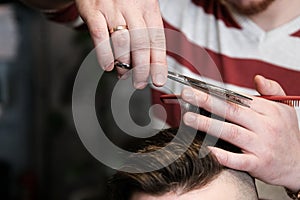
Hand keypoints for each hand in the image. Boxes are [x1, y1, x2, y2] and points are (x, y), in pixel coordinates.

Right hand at [74, 0, 167, 87]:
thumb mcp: (141, 7)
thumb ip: (146, 31)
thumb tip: (150, 61)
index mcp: (148, 7)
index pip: (157, 39)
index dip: (159, 63)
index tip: (159, 79)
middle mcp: (132, 7)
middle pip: (141, 44)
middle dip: (141, 69)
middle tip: (139, 83)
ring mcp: (112, 9)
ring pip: (122, 43)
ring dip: (123, 64)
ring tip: (123, 75)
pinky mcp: (93, 10)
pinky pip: (99, 35)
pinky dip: (104, 54)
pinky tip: (107, 65)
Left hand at [181, 75, 299, 190]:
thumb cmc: (288, 135)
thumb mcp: (285, 108)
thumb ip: (271, 90)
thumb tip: (257, 78)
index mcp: (268, 111)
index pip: (238, 99)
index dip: (216, 93)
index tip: (197, 89)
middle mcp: (264, 126)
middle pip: (231, 111)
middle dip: (207, 102)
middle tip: (187, 96)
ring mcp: (261, 145)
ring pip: (231, 132)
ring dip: (208, 125)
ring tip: (189, 119)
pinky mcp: (259, 164)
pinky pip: (238, 160)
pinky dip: (222, 155)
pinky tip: (207, 149)